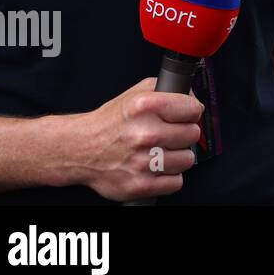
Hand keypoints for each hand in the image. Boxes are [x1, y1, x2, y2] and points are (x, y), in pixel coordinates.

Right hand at [65, 78, 202, 200]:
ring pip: (187, 160)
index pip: (194, 109)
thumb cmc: (110, 123)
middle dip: (184, 134)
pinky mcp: (139, 185)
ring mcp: (142, 162)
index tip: (185, 115)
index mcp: (145, 107)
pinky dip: (169, 177)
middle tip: (170, 134)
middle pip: (193, 134)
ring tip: (162, 151)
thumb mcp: (136, 93)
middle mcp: (145, 134)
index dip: (191, 112)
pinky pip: (176, 182)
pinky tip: (157, 167)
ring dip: (177, 156)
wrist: (79, 149)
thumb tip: (193, 96)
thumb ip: (168, 89)